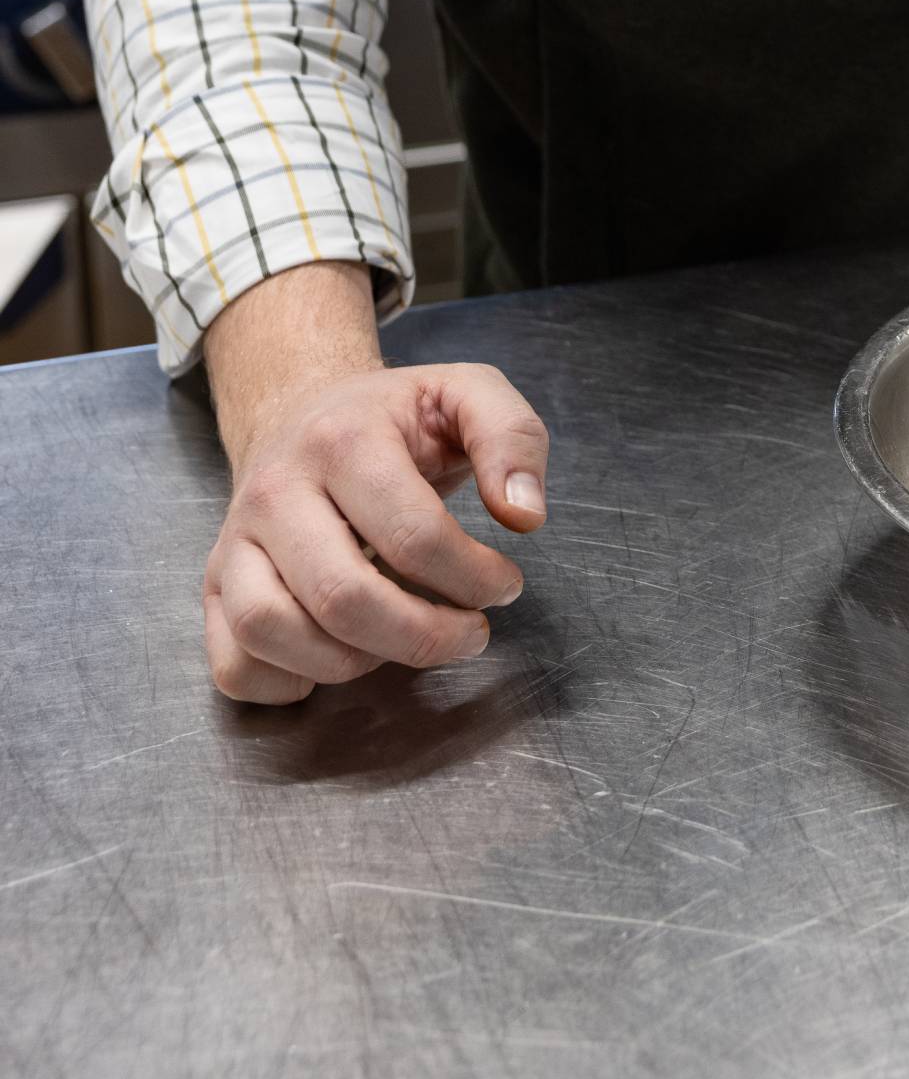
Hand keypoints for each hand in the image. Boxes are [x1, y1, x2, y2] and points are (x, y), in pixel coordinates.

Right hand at [201, 269, 548, 704]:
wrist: (302, 409)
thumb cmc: (395, 416)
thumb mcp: (468, 394)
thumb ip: (513, 440)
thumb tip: (524, 516)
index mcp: (342, 438)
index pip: (413, 535)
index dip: (473, 577)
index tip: (505, 585)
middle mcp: (273, 491)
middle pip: (341, 598)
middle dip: (422, 636)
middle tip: (469, 635)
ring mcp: (233, 543)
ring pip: (272, 634)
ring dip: (353, 664)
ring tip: (402, 642)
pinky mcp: (214, 587)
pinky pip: (234, 665)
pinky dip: (287, 684)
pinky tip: (340, 656)